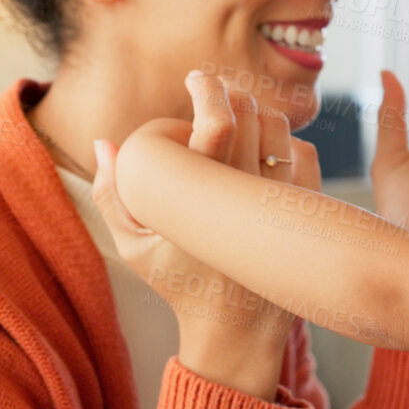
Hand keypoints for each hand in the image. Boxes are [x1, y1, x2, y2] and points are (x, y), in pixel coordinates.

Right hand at [92, 71, 309, 399]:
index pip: (216, 122)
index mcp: (202, 200)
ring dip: (258, 114)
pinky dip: (283, 143)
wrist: (236, 329)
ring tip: (238, 118)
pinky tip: (263, 150)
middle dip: (230, 93)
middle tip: (214, 93)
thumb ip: (110, 193)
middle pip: (250, 114)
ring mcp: (281, 202)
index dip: (208, 88)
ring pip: (279, 128)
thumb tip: (104, 140)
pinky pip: (302, 153)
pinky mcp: (304, 211)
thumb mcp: (134, 247)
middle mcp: (248, 195)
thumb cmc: (178, 283)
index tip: (196, 78)